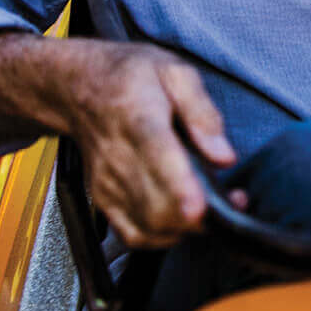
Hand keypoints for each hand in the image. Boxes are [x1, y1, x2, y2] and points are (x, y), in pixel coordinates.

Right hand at [60, 42, 237, 247]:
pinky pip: (135, 235)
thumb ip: (202, 112)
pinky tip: (182, 220)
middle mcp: (118, 156)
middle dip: (200, 215)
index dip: (180, 187)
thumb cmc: (130, 76)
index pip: (157, 157)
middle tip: (231, 199)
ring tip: (212, 205)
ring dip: (187, 228)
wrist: (79, 87)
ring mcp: (108, 183)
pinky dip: (164, 238)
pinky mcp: (104, 200)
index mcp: (138, 117)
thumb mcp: (175, 72)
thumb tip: (224, 156)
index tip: (199, 209)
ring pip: (149, 226)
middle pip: (156, 204)